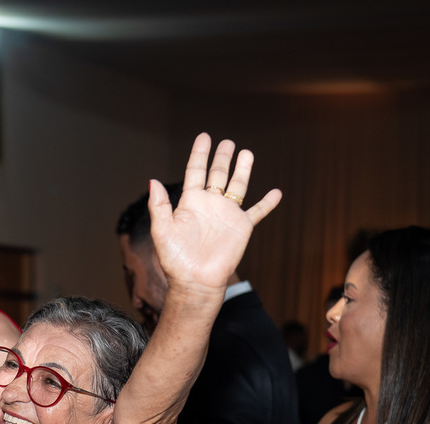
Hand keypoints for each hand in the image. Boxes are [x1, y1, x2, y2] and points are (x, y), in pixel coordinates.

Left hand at [149, 133, 281, 292]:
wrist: (195, 281)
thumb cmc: (176, 260)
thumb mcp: (162, 230)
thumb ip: (159, 205)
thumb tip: (153, 180)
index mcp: (190, 203)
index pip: (195, 171)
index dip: (200, 153)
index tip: (205, 136)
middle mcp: (210, 205)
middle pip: (218, 175)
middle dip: (222, 158)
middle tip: (227, 142)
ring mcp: (227, 215)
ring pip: (237, 186)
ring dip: (243, 170)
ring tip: (247, 152)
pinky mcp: (241, 227)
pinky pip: (257, 212)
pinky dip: (267, 203)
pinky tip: (276, 192)